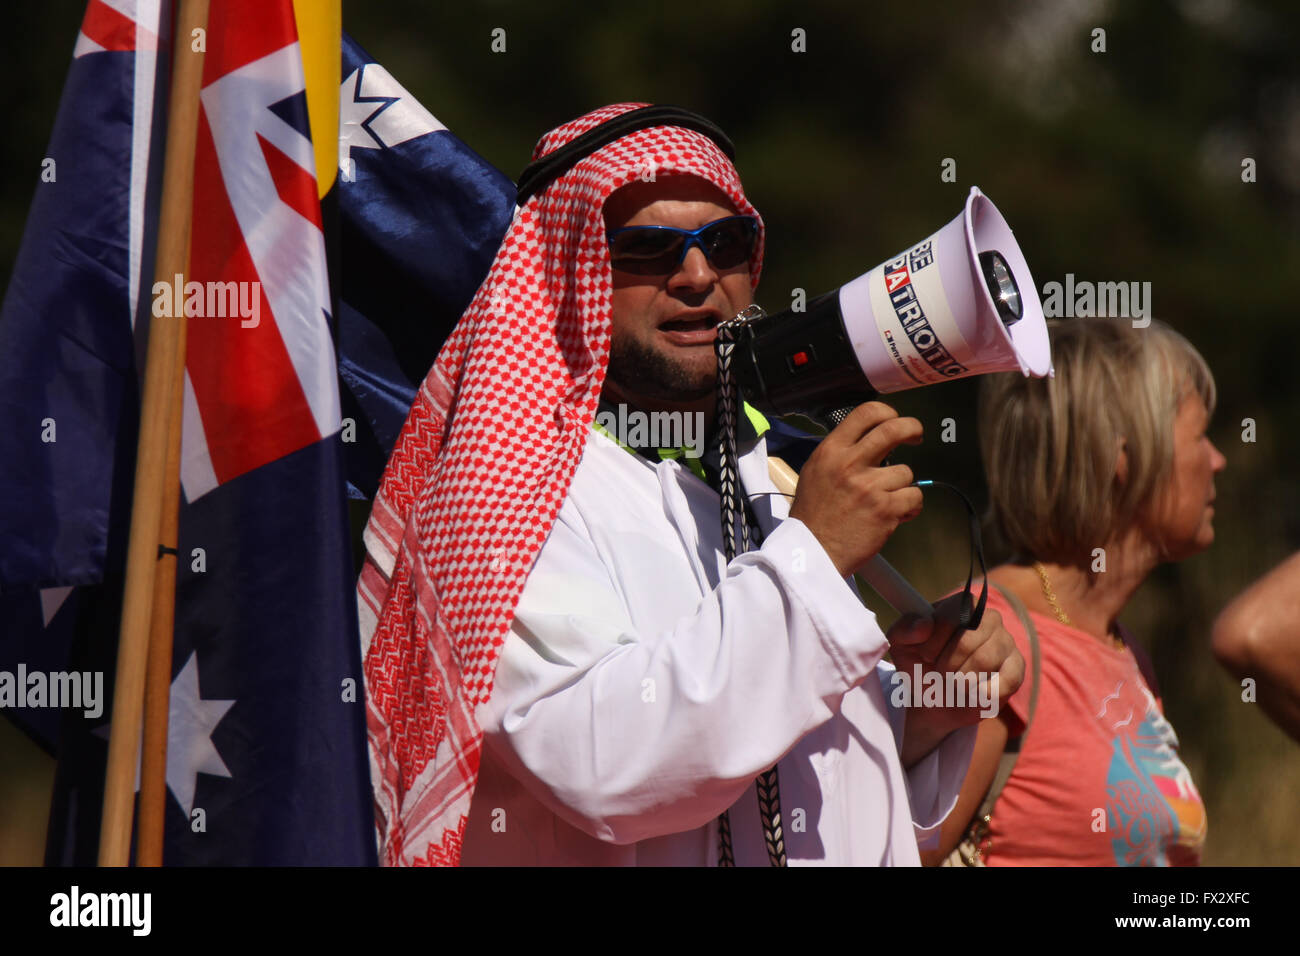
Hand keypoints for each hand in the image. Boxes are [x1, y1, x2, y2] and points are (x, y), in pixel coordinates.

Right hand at [787, 402, 922, 576]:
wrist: (812, 552)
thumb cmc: (812, 516)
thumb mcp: (815, 472)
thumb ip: (840, 454)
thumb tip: (868, 440)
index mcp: (830, 451)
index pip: (866, 413)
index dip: (887, 412)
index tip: (894, 420)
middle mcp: (850, 464)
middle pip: (894, 429)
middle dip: (912, 428)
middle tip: (916, 435)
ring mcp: (869, 486)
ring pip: (906, 471)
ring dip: (901, 486)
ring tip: (886, 501)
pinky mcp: (885, 509)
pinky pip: (914, 497)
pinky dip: (909, 507)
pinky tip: (895, 514)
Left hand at [886, 593, 1024, 767]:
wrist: (932, 699)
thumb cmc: (918, 664)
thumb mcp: (900, 645)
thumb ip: (904, 629)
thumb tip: (925, 626)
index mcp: (960, 605)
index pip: (954, 614)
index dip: (936, 639)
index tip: (924, 654)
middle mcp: (988, 617)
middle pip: (968, 639)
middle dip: (946, 664)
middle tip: (939, 672)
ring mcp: (1006, 641)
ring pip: (984, 660)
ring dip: (960, 680)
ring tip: (952, 683)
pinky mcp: (1016, 668)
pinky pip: (1006, 681)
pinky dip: (981, 693)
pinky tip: (972, 693)